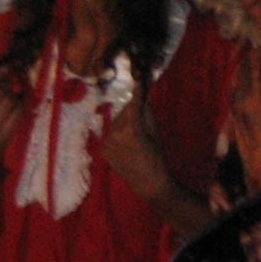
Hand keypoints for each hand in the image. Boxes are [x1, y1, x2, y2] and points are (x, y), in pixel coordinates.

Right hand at [0, 71, 21, 185]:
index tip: (8, 67)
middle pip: (0, 91)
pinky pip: (17, 115)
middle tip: (17, 81)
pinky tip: (23, 106)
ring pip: (11, 102)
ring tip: (19, 96)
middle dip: (11, 83)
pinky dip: (23, 107)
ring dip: (18, 95)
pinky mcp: (4, 138)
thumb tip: (2, 77)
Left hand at [101, 91, 171, 206]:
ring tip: (136, 135)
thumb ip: (147, 114)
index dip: (138, 90)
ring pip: (117, 122)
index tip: (140, 77)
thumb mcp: (155, 134)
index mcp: (131, 128)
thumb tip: (143, 99)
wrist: (148, 183)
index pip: (135, 104)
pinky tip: (128, 144)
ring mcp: (107, 142)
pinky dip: (119, 134)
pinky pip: (112, 134)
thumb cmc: (157, 158)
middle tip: (143, 114)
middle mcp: (115, 133)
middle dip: (133, 110)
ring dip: (125, 122)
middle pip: (124, 111)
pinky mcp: (103, 149)